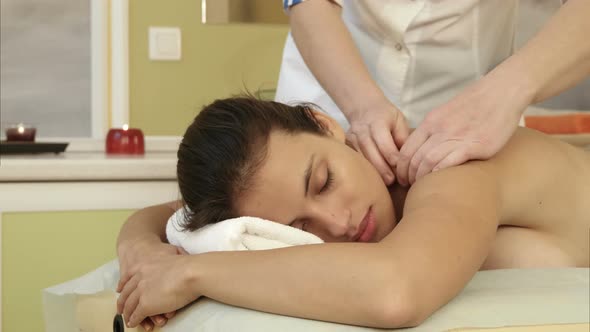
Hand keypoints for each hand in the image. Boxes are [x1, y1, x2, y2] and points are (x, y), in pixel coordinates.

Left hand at [117, 254, 199, 327]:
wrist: (191, 272)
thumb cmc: (188, 263)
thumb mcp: (173, 253)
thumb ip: (167, 256)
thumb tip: (176, 254)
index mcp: (144, 265)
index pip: (127, 276)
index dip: (122, 285)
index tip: (119, 289)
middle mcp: (139, 278)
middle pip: (126, 293)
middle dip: (122, 303)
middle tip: (121, 309)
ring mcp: (141, 291)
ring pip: (129, 306)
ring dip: (127, 315)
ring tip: (127, 320)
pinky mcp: (146, 304)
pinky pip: (137, 315)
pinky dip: (134, 321)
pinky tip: (133, 323)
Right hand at [346, 99, 409, 184]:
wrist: (363, 107)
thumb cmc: (386, 116)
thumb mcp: (399, 120)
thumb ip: (402, 137)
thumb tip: (407, 158)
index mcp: (377, 123)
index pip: (385, 144)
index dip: (393, 158)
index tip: (401, 169)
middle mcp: (362, 131)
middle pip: (371, 153)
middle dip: (382, 169)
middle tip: (392, 181)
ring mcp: (352, 138)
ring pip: (361, 158)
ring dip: (373, 171)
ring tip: (383, 183)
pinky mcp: (346, 144)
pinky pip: (355, 159)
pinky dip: (363, 169)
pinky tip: (372, 178)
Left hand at [396, 74, 530, 185]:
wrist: (503, 92)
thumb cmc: (476, 104)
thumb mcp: (447, 112)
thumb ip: (434, 129)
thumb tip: (423, 147)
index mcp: (431, 121)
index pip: (407, 148)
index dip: (401, 166)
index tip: (402, 176)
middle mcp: (440, 129)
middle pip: (414, 157)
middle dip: (408, 175)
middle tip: (408, 186)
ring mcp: (457, 136)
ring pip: (428, 161)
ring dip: (421, 177)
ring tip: (420, 187)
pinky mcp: (476, 145)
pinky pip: (450, 162)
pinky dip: (440, 173)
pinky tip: (438, 181)